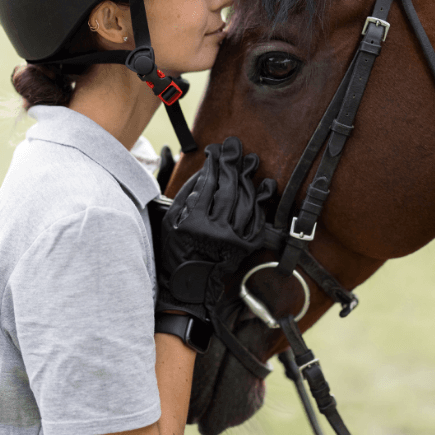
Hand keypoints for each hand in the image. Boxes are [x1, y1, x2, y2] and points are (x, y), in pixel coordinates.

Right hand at [157, 137, 275, 320]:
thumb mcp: (171, 221)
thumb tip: (207, 171)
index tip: (216, 151)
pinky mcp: (245, 248)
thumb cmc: (175, 251)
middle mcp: (215, 232)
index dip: (213, 165)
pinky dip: (260, 202)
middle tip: (236, 148)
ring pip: (245, 203)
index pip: (207, 185)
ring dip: (249, 180)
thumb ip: (187, 195)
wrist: (189, 286)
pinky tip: (263, 188)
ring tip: (251, 163)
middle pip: (229, 190)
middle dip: (233, 165)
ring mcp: (233, 241)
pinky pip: (256, 220)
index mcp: (193, 224)